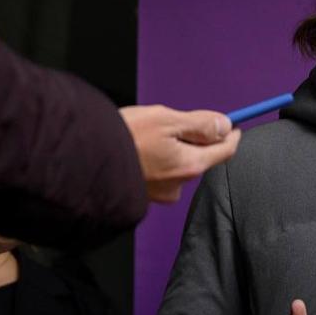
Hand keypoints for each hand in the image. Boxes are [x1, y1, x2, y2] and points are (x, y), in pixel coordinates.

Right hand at [120, 105, 241, 202]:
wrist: (82, 159)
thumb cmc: (122, 138)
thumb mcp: (167, 120)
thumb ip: (200, 124)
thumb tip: (224, 125)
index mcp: (190, 166)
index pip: (225, 151)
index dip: (231, 134)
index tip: (233, 124)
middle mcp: (179, 184)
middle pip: (200, 157)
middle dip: (193, 138)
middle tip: (173, 121)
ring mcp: (161, 192)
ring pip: (178, 164)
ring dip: (172, 148)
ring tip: (146, 134)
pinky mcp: (144, 193)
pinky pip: (159, 172)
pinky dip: (155, 158)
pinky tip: (137, 148)